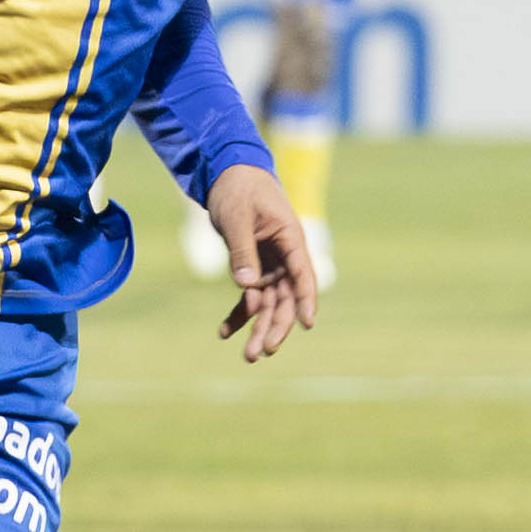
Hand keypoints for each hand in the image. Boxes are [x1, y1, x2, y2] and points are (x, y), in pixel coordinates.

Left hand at [203, 161, 319, 362]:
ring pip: (268, 304)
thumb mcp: (237, 218)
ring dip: (258, 328)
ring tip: (248, 356)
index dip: (306, 300)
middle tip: (263, 351)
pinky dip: (238, 315)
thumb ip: (242, 251)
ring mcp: (269, 265)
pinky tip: (223, 333)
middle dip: (276, 326)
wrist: (228, 175)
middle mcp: (284, 257)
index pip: (303, 274)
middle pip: (286, 298)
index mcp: (290, 239)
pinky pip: (249, 298)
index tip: (307, 324)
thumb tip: (247, 287)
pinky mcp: (252, 269)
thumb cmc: (238, 189)